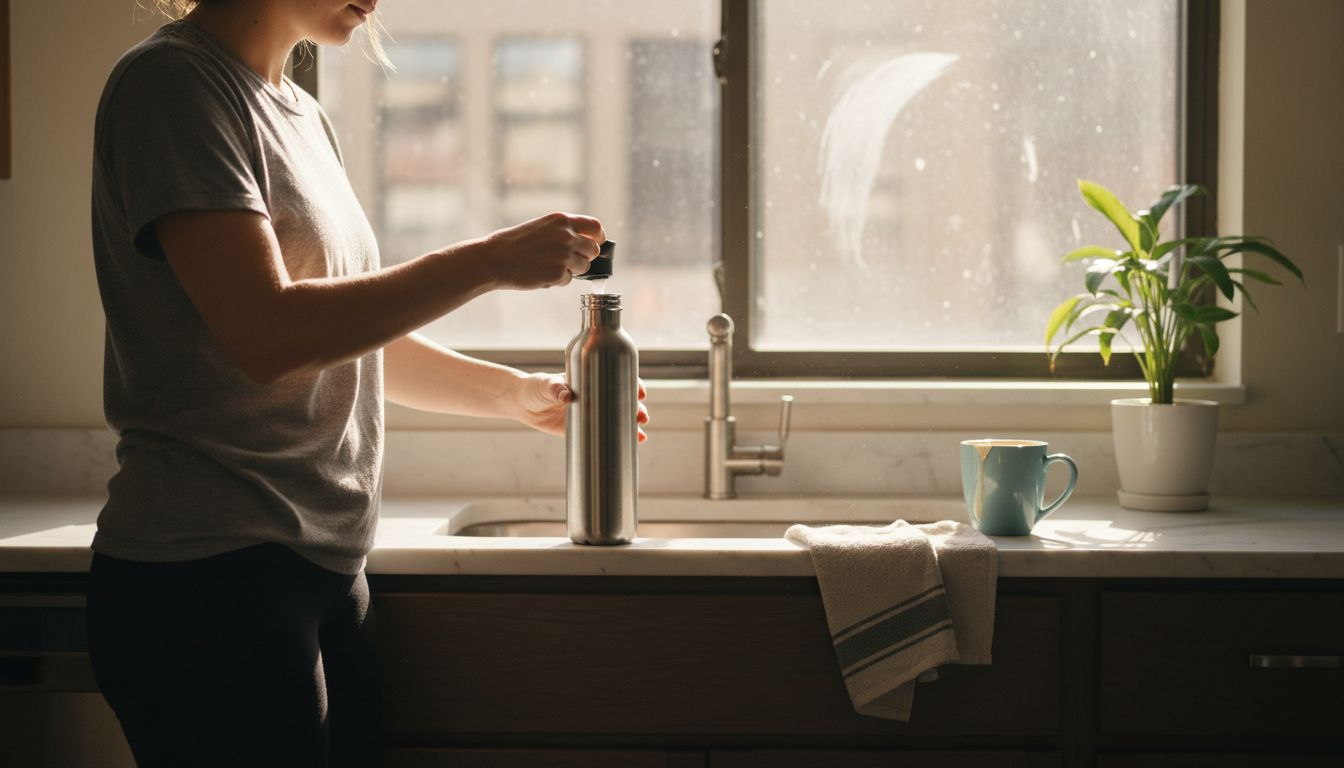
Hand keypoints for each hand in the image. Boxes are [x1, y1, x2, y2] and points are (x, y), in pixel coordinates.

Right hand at [480, 212, 605, 290]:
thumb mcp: (542, 227)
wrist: (493, 259)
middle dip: (584, 257)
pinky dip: (557, 280)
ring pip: (583, 267)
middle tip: (568, 260)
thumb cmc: (514, 243)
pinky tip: (540, 274)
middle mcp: (566, 236)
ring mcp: (564, 256)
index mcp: (562, 220)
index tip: (594, 244)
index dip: (598, 238)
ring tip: (548, 265)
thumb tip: (586, 243)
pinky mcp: (558, 274)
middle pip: (593, 250)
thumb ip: (564, 232)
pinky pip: (568, 280)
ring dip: (571, 270)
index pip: (596, 227)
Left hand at [515, 372, 648, 442]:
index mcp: (590, 380)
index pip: (616, 379)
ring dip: (631, 426)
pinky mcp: (582, 428)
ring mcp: (590, 413)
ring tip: (640, 434)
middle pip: (622, 401)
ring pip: (617, 418)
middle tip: (642, 417)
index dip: (631, 385)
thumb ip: (556, 388)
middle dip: (636, 409)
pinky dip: (616, 439)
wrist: (522, 404)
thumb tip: (568, 395)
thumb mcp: (546, 384)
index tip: (640, 392)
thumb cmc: (536, 387)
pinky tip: (629, 444)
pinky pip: (602, 434)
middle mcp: (594, 396)